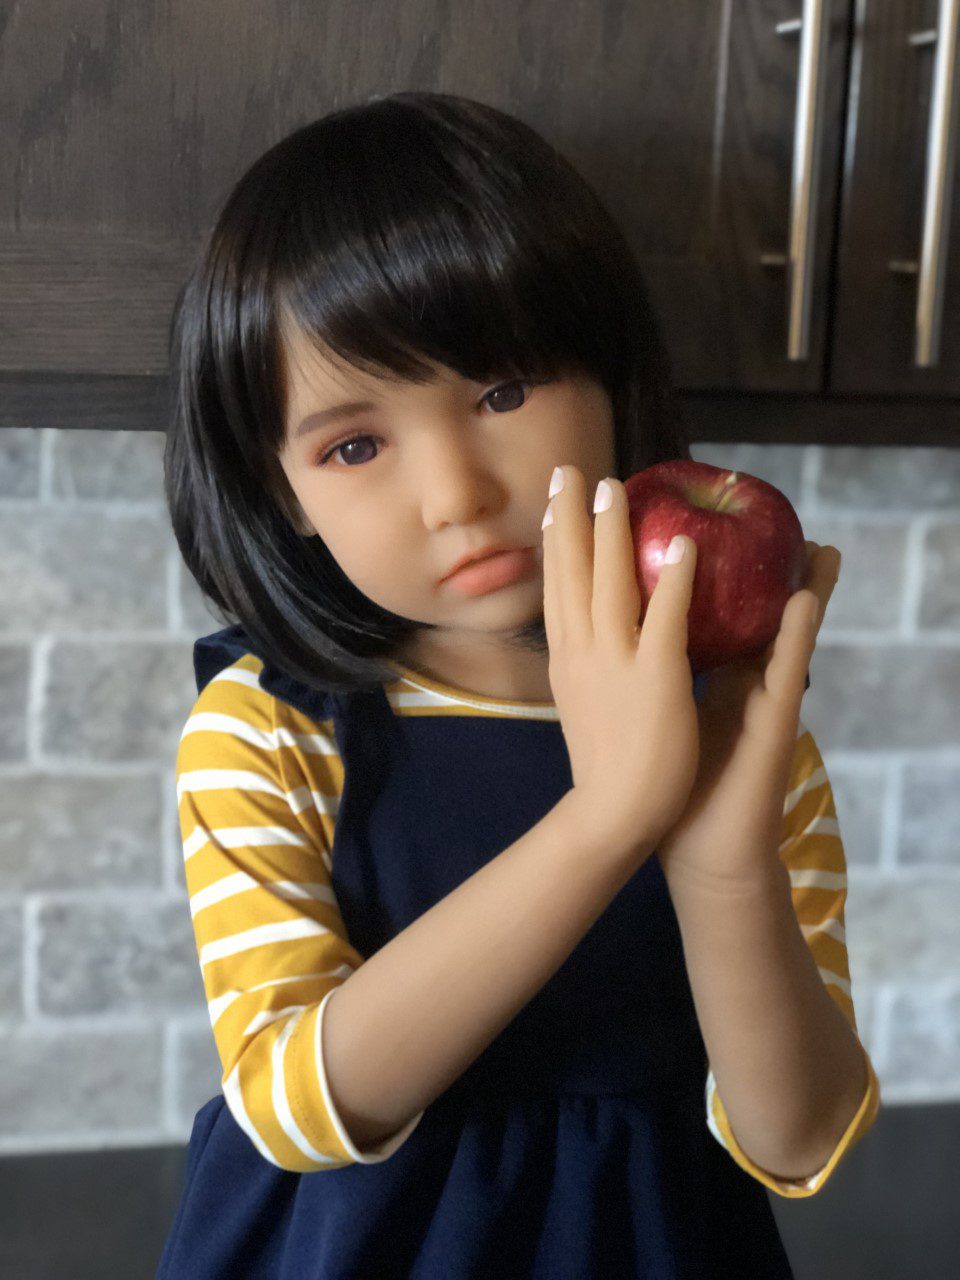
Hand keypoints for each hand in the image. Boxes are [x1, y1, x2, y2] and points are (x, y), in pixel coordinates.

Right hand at [542, 465, 700, 859]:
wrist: (611, 814)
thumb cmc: (605, 768)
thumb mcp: (581, 708)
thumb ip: (586, 671)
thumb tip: (585, 648)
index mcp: (567, 660)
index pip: (555, 590)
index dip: (553, 545)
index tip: (551, 507)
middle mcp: (582, 651)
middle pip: (570, 572)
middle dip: (570, 518)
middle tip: (570, 472)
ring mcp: (616, 661)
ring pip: (609, 582)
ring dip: (611, 530)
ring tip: (618, 487)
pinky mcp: (657, 676)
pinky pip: (665, 617)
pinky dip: (672, 579)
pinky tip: (684, 545)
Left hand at [655, 540, 841, 889]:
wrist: (694, 845)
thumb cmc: (670, 782)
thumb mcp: (649, 710)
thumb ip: (645, 672)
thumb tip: (614, 640)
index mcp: (699, 671)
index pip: (699, 608)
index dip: (697, 567)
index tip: (696, 526)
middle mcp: (733, 678)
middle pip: (744, 609)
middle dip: (756, 564)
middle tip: (767, 515)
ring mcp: (757, 699)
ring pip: (777, 632)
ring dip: (800, 585)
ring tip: (816, 544)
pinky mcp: (771, 723)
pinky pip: (783, 669)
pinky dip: (796, 633)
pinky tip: (806, 597)